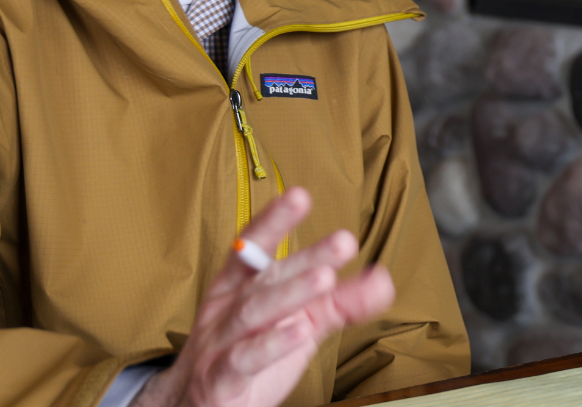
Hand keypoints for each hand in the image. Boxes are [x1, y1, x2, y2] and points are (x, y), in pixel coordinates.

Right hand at [131, 187, 394, 406]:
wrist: (199, 405)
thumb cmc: (250, 355)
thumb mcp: (299, 324)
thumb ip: (339, 303)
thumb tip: (383, 279)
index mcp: (240, 288)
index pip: (254, 248)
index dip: (274, 221)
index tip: (300, 195)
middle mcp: (227, 310)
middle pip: (266, 279)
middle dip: (304, 258)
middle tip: (344, 241)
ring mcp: (221, 343)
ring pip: (254, 313)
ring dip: (290, 293)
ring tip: (325, 278)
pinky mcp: (222, 379)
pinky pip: (244, 359)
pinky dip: (272, 345)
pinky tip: (299, 333)